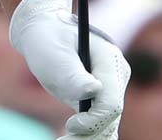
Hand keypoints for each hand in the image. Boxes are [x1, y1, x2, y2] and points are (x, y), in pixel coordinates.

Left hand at [8, 0, 129, 139]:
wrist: (45, 32)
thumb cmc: (48, 39)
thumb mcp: (55, 54)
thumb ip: (73, 74)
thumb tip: (93, 91)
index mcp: (110, 61)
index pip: (111, 102)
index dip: (93, 120)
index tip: (69, 125)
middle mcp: (116, 76)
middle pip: (112, 118)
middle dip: (89, 134)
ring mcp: (111, 88)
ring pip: (108, 125)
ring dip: (87, 138)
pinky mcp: (101, 99)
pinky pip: (100, 124)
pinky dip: (86, 135)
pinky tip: (67, 139)